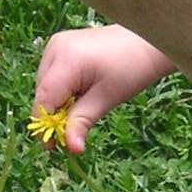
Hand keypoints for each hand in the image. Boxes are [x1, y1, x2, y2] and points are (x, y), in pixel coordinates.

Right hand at [32, 25, 174, 152]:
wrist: (148, 42)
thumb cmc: (132, 69)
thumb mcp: (105, 99)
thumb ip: (82, 122)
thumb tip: (71, 148)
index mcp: (64, 59)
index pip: (44, 99)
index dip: (45, 125)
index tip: (53, 147)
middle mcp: (55, 47)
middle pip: (43, 92)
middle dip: (54, 114)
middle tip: (72, 131)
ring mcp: (56, 43)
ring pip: (46, 84)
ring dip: (58, 102)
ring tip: (83, 105)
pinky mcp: (61, 44)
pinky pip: (52, 74)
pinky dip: (62, 88)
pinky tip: (81, 91)